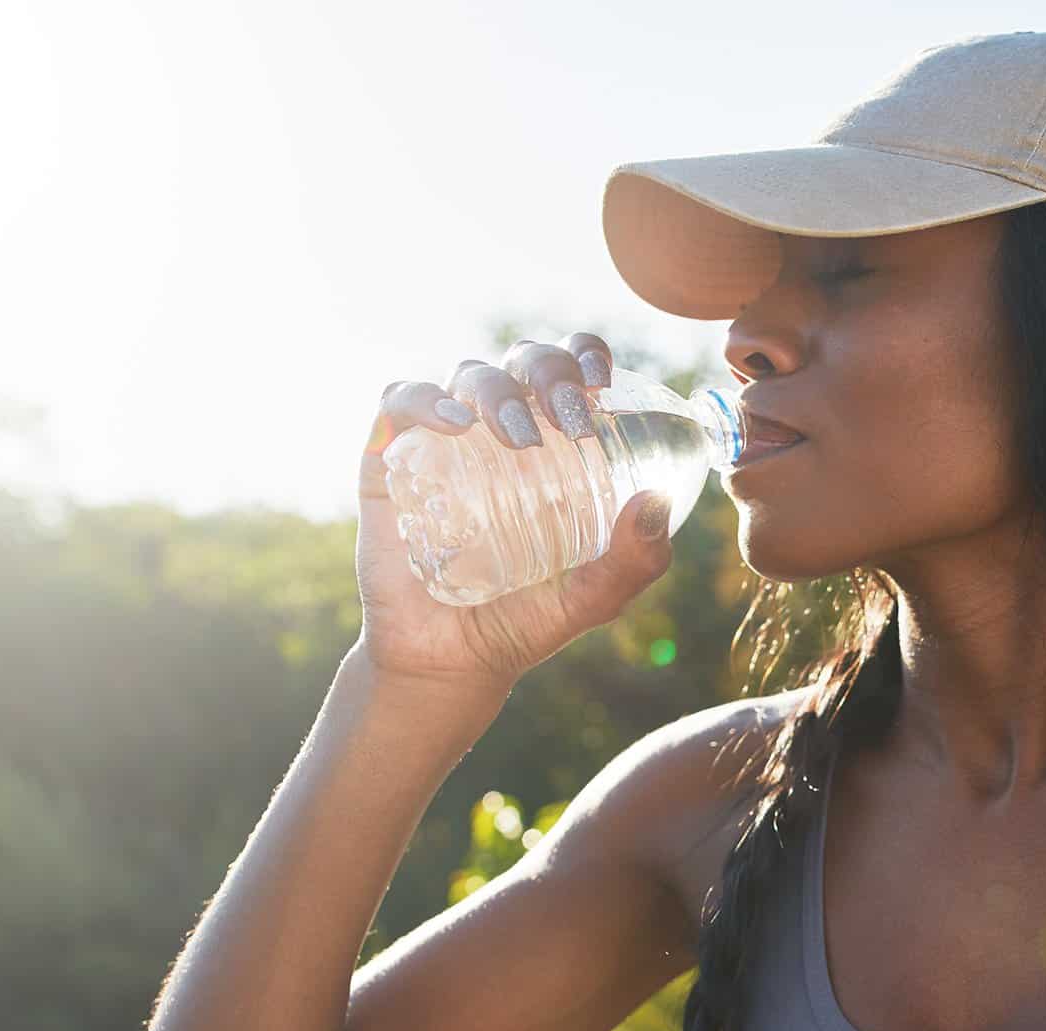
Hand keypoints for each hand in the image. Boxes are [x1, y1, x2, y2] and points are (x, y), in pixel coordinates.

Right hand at [353, 332, 673, 696]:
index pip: (569, 372)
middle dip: (550, 370)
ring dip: (499, 390)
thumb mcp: (593, 599)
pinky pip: (401, 402)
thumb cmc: (524, 622)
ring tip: (519, 437)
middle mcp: (498, 430)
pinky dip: (426, 400)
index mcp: (552, 444)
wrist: (448, 661)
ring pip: (469, 375)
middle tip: (569, 418)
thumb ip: (634, 563)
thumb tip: (655, 501)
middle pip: (523, 361)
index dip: (584, 353)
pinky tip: (456, 427)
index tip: (603, 378)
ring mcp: (442, 440)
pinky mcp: (390, 459)